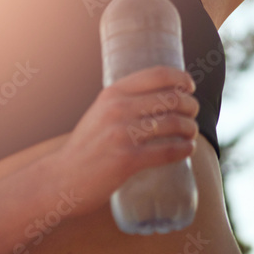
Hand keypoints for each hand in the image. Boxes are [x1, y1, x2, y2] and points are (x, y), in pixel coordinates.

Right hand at [50, 65, 199, 210]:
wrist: (60, 179)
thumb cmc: (86, 147)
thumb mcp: (99, 112)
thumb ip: (124, 102)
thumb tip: (163, 95)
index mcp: (112, 93)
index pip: (157, 74)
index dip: (180, 78)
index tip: (189, 86)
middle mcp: (118, 109)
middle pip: (171, 99)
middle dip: (190, 106)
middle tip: (193, 114)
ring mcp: (122, 134)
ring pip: (173, 124)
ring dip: (190, 128)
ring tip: (191, 133)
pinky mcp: (127, 160)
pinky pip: (167, 151)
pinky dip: (184, 149)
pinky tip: (188, 150)